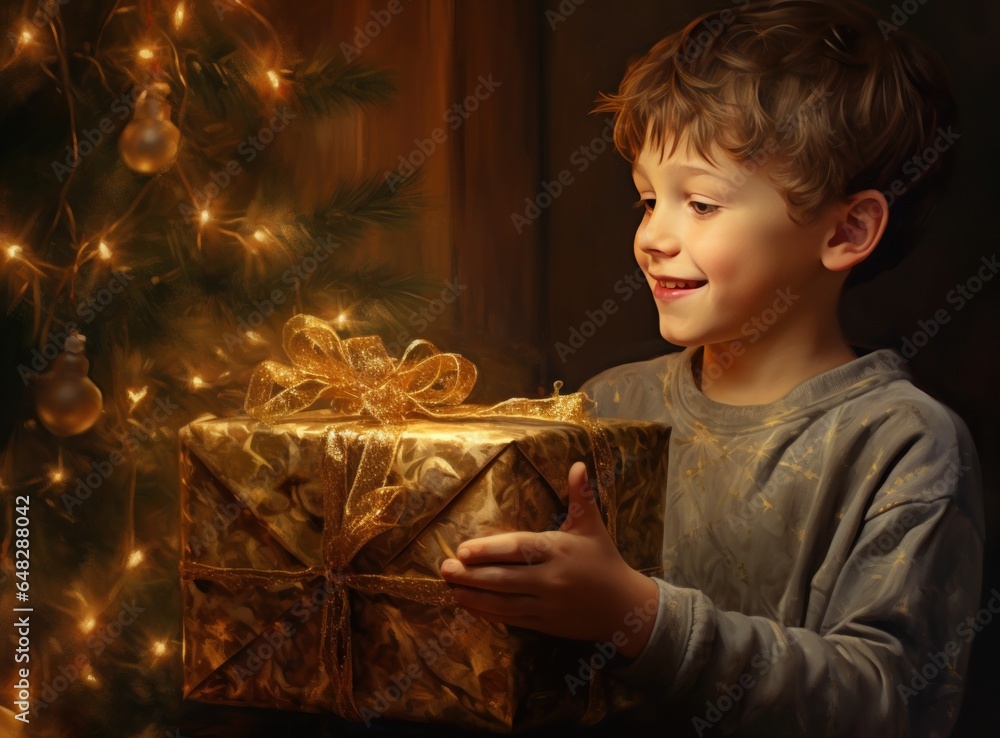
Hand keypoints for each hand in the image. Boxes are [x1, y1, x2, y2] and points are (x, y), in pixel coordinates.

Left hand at [439, 462, 659, 657]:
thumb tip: (577, 464)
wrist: (624, 607)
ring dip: (474, 596)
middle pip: (504, 578)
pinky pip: (511, 618)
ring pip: (503, 601)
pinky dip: (488, 613)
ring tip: (451, 587)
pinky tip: (469, 605)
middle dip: (472, 575)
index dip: (489, 550)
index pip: (518, 549)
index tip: (462, 550)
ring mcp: (546, 604)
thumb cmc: (604, 560)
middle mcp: (550, 579)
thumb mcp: (592, 527)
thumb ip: (580, 496)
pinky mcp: (544, 623)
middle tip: (445, 568)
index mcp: (559, 550)